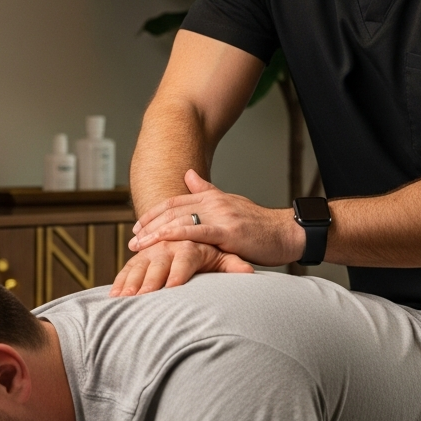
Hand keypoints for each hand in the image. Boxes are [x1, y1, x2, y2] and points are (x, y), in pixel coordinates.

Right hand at [109, 238, 253, 296]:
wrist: (188, 225)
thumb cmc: (210, 247)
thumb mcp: (223, 255)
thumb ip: (233, 264)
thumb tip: (249, 271)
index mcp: (191, 244)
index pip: (185, 259)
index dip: (178, 273)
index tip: (173, 287)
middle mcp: (170, 245)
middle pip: (159, 262)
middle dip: (151, 279)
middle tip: (144, 296)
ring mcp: (153, 250)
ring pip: (139, 264)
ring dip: (131, 280)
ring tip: (123, 298)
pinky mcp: (141, 256)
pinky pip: (129, 267)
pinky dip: (120, 280)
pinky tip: (113, 296)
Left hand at [130, 169, 304, 266]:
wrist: (287, 233)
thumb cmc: (260, 225)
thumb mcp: (231, 204)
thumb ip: (207, 190)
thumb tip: (188, 174)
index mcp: (213, 197)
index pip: (175, 202)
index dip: (154, 214)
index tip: (138, 227)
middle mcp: (214, 202)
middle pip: (172, 210)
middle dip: (149, 225)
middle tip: (132, 239)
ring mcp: (221, 215)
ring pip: (180, 220)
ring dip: (156, 233)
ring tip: (140, 245)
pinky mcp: (228, 232)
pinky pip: (196, 232)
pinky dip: (176, 235)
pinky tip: (162, 240)